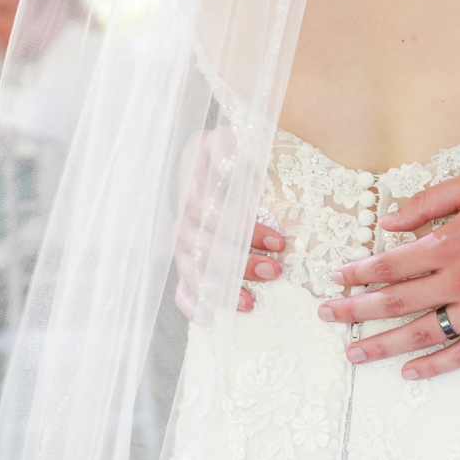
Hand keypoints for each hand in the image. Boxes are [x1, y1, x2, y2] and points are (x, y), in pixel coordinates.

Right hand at [173, 129, 286, 317]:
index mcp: (195, 189)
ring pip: (194, 272)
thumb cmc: (219, 154)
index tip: (278, 239)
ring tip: (251, 303)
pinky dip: (194, 307)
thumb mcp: (223, 138)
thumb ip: (227, 148)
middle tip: (274, 271)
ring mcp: (182, 244)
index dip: (243, 229)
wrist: (196, 165)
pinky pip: (181, 290)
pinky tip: (213, 321)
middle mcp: (185, 220)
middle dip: (240, 263)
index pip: (212, 213)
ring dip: (221, 289)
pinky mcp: (184, 262)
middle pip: (205, 247)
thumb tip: (234, 168)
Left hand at [316, 159, 459, 379]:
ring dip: (385, 344)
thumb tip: (389, 222)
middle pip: (399, 300)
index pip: (393, 264)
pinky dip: (437, 365)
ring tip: (355, 352)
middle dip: (357, 309)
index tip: (337, 278)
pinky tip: (411, 371)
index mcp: (453, 242)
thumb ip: (428, 202)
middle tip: (327, 316)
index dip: (360, 272)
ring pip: (425, 333)